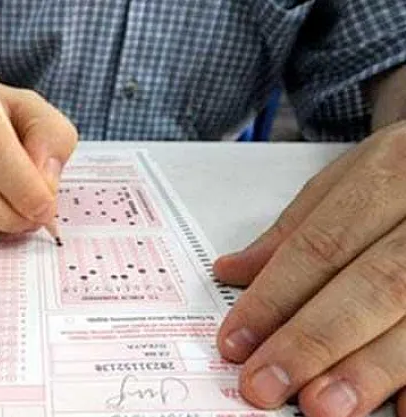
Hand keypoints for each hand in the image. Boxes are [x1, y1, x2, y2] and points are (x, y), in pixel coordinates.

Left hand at [214, 121, 405, 416]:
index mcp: (393, 171)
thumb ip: (296, 228)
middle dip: (314, 340)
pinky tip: (400, 410)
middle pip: (374, 284)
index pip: (322, 245)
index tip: (236, 342)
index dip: (275, 297)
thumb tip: (232, 272)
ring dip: (370, 368)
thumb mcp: (353, 176)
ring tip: (321, 405)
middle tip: (266, 385)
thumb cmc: (403, 172)